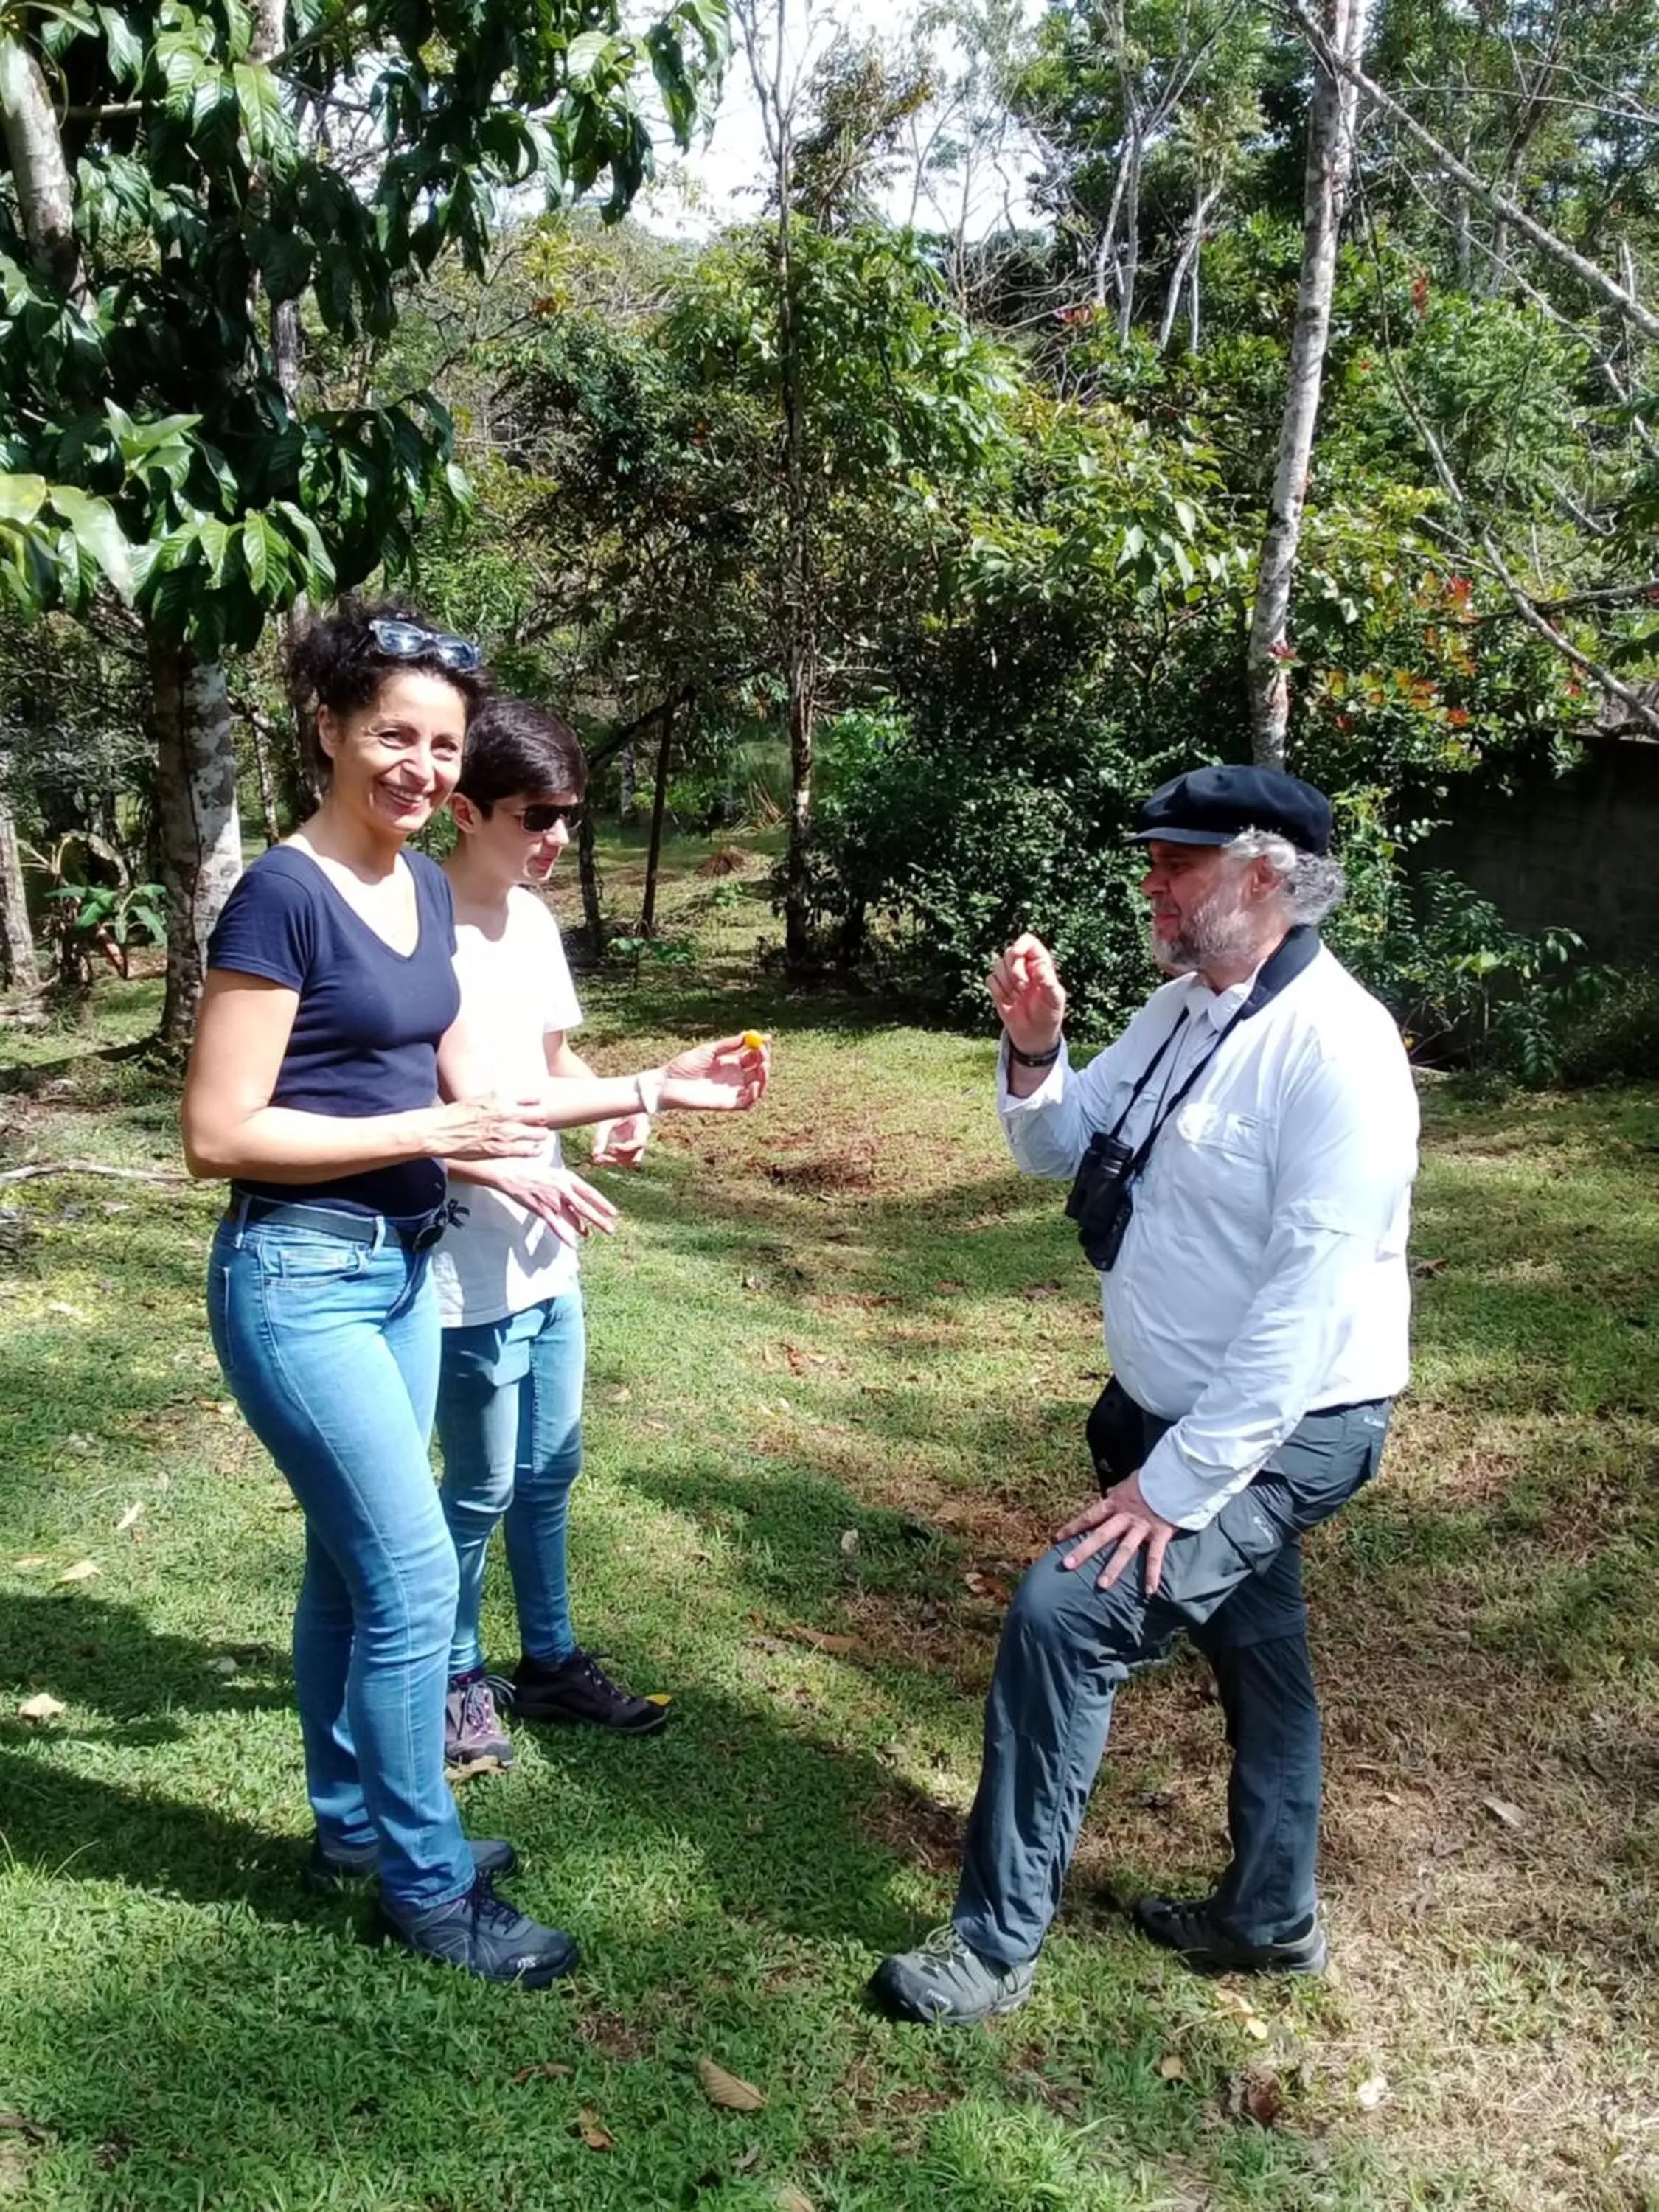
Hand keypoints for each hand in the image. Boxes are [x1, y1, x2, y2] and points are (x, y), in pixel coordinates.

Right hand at [423, 1093, 550, 1160]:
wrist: (441, 1131)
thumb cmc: (457, 1114)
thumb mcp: (480, 1098)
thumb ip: (498, 1098)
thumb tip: (508, 1096)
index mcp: (502, 1097)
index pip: (534, 1095)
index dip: (537, 1101)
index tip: (535, 1105)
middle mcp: (508, 1114)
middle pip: (541, 1115)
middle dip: (541, 1118)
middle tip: (537, 1122)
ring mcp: (507, 1133)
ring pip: (539, 1133)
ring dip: (540, 1134)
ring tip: (537, 1136)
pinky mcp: (503, 1150)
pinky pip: (529, 1150)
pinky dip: (534, 1149)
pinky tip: (534, 1149)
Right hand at [481, 1164, 619, 1246]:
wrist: (510, 1173)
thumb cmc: (532, 1172)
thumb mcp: (554, 1174)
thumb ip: (566, 1187)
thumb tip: (577, 1199)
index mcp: (567, 1177)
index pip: (590, 1192)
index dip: (602, 1203)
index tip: (613, 1213)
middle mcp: (562, 1189)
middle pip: (585, 1206)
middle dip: (599, 1219)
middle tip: (611, 1229)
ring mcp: (552, 1200)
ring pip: (572, 1217)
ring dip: (582, 1228)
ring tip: (591, 1235)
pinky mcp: (541, 1209)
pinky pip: (556, 1225)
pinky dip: (564, 1236)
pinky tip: (572, 1244)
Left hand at [591, 1112, 650, 1167]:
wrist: (618, 1104)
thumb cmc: (614, 1108)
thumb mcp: (606, 1119)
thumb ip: (601, 1136)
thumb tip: (595, 1154)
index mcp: (641, 1123)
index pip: (639, 1142)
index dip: (625, 1148)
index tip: (610, 1146)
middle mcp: (641, 1136)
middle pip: (635, 1155)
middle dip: (618, 1158)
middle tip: (600, 1156)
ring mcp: (636, 1142)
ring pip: (630, 1161)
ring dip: (615, 1162)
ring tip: (597, 1159)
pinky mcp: (629, 1146)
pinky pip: (624, 1159)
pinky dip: (612, 1160)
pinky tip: (599, 1158)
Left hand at [660, 1033, 769, 1113]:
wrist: (667, 1083)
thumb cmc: (683, 1066)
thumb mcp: (708, 1051)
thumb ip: (727, 1045)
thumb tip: (748, 1034)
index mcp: (730, 1063)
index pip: (753, 1057)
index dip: (762, 1049)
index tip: (767, 1039)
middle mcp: (734, 1078)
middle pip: (758, 1071)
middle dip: (765, 1061)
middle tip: (764, 1054)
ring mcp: (732, 1091)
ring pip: (758, 1087)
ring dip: (765, 1077)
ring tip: (763, 1066)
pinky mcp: (727, 1104)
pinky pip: (747, 1102)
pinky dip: (755, 1094)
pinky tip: (755, 1083)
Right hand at [986, 933, 1066, 1056]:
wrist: (1035, 1035)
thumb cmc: (1049, 1015)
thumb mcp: (1054, 1000)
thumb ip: (1049, 983)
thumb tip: (1041, 966)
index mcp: (1041, 964)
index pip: (1029, 942)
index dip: (1021, 944)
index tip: (1018, 953)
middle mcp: (1024, 967)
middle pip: (1010, 952)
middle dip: (1014, 970)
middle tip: (1024, 988)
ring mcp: (1010, 977)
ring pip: (998, 965)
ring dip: (1006, 983)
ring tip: (1018, 997)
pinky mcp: (998, 988)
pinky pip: (990, 979)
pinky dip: (997, 990)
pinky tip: (1008, 1002)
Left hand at [1054, 1471, 1180, 1595]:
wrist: (1175, 1475)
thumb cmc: (1151, 1479)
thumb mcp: (1129, 1483)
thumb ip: (1117, 1493)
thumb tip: (1108, 1494)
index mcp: (1116, 1503)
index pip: (1090, 1516)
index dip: (1073, 1527)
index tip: (1057, 1538)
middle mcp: (1125, 1516)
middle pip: (1101, 1535)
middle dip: (1083, 1550)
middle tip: (1067, 1565)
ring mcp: (1142, 1526)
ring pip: (1124, 1549)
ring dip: (1113, 1568)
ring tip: (1101, 1585)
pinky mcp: (1160, 1533)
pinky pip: (1155, 1556)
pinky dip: (1152, 1574)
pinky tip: (1149, 1591)